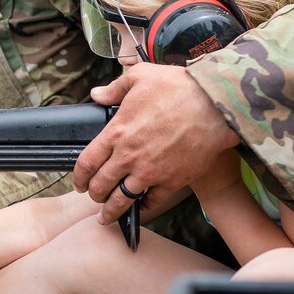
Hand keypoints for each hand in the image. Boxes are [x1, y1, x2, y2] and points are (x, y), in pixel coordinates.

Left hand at [73, 64, 239, 224]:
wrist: (216, 106)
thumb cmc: (179, 87)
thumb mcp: (140, 76)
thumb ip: (115, 88)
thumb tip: (97, 94)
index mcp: (116, 131)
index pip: (87, 161)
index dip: (78, 176)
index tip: (78, 182)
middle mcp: (129, 156)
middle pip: (101, 184)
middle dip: (94, 194)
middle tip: (93, 196)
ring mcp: (150, 172)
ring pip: (122, 199)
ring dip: (112, 211)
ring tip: (107, 217)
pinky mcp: (172, 181)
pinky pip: (152, 202)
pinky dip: (144, 209)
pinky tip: (140, 210)